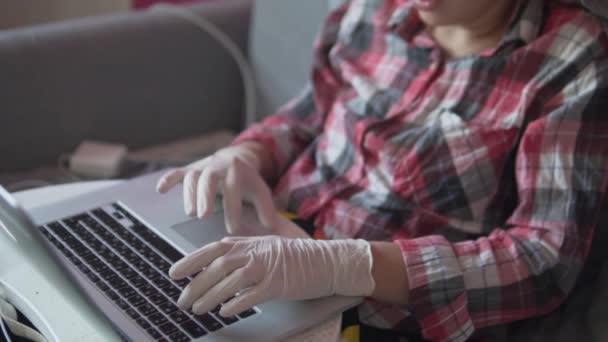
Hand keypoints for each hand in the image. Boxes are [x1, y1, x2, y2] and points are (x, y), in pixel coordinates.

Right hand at [156, 144, 276, 233]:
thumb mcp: (259, 191)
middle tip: (203, 216)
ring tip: (190, 213)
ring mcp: (201, 166)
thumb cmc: (246, 181)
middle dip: (206, 197)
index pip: (234, 189)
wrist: (234, 158)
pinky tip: (160, 190)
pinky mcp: (189, 169)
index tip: (232, 229)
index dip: (233, 209)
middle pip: (209, 179)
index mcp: (237, 170)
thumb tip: (271, 228)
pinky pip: (177, 172)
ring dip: (189, 194)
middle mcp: (217, 166)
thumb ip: (266, 209)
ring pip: (192, 177)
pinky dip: (168, 179)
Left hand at [169, 236, 374, 316]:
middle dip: (195, 284)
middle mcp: (256, 252)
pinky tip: (225, 312)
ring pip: (231, 280)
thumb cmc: (296, 259)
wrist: (327, 262)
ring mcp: (267, 267)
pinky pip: (253, 294)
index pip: (213, 249)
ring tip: (197, 310)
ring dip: (210, 296)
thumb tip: (216, 268)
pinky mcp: (279, 284)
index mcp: (250, 243)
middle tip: (181, 301)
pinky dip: (237, 302)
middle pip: (217, 266)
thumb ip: (243, 254)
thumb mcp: (266, 249)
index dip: (191, 261)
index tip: (173, 273)